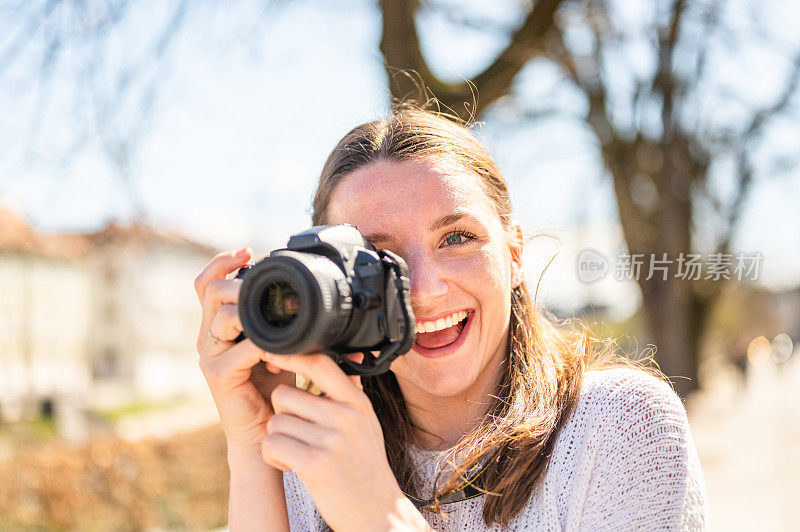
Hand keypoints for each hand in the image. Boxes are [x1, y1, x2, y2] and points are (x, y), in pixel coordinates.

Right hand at [194, 248, 295, 449]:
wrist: (267, 432)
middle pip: (211, 291)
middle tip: (266, 289)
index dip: (223, 262)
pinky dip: (264, 348)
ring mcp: (211, 355)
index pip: (209, 283)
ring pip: (222, 316)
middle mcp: (211, 336)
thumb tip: (328, 307)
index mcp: (222, 325)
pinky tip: (281, 356)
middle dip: (240, 283)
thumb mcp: (289, 348)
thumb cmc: (278, 388)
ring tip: (280, 327)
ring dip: (254, 315)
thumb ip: (298, 327)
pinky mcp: (217, 376)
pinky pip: (239, 350)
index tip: (248, 251)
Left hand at [260, 352, 425, 530]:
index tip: (271, 351)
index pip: (320, 362)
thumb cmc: (365, 468)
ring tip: (299, 455)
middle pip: (284, 395)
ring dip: (277, 440)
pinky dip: (274, 457)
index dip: (290, 354)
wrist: (377, 513)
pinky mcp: (315, 463)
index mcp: (357, 403)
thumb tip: (344, 359)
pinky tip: (291, 466)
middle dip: (282, 415)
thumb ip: (350, 394)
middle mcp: (346, 416)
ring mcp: (332, 439)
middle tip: (298, 436)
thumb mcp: (366, 425)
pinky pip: (272, 444)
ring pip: (275, 421)